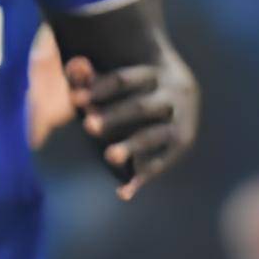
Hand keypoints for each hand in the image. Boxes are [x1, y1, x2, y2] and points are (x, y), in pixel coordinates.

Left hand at [63, 42, 198, 198]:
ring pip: (153, 136)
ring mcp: (180, 123)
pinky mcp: (180, 147)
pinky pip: (160, 164)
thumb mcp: (117, 82)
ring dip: (131, 147)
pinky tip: (123, 193)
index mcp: (155, 74)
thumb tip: (74, 65)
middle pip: (141, 107)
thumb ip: (92, 78)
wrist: (184, 100)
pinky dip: (141, 179)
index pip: (125, 80)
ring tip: (109, 156)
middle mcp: (173, 97)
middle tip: (87, 126)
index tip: (74, 99)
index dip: (99, 88)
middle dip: (114, 116)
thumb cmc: (138, 89)